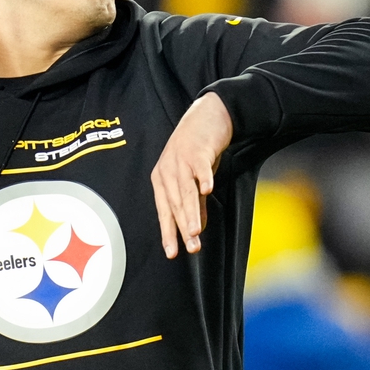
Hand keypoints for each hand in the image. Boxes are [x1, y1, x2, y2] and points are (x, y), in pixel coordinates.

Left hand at [151, 92, 232, 257]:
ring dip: (191, 211)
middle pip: (175, 204)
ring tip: (195, 231)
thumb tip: (196, 228)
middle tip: (191, 248)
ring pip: (185, 190)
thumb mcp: (192, 179)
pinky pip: (200, 166)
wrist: (207, 116)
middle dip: (182, 228)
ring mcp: (181, 160)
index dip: (168, 232)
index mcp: (162, 179)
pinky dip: (204, 177)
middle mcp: (167, 170)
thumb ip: (193, 203)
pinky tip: (208, 190)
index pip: (164, 211)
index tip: (172, 253)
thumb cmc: (197, 150)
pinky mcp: (198, 150)